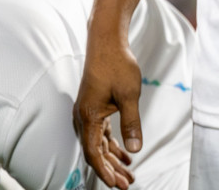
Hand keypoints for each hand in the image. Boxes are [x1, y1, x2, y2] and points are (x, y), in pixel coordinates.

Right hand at [74, 37, 142, 188]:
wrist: (107, 42)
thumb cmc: (116, 64)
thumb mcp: (129, 95)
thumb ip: (131, 124)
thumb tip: (134, 149)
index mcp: (88, 116)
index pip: (93, 152)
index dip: (104, 171)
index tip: (116, 184)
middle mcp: (83, 117)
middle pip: (95, 151)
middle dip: (110, 169)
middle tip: (126, 184)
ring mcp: (88, 112)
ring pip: (99, 143)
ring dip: (112, 159)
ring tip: (128, 174)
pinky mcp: (94, 107)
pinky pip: (101, 133)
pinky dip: (112, 144)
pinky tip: (125, 154)